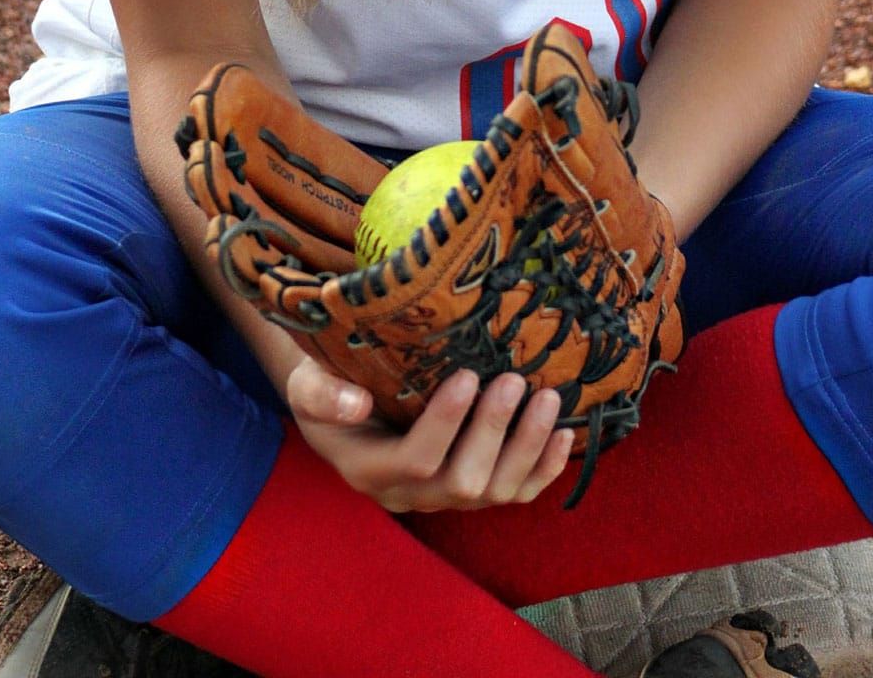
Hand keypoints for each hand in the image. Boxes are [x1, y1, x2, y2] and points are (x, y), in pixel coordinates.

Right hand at [285, 355, 574, 511]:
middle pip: (462, 482)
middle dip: (494, 431)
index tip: (467, 375)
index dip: (445, 423)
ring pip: (495, 492)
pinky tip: (564, 435)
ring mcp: (443, 497)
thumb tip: (353, 403)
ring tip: (548, 398)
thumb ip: (322, 396)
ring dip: (527, 447)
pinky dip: (544, 469)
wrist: (342, 407)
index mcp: (368, 470)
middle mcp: (409, 495)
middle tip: (514, 380)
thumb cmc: (326, 387)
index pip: (413, 460)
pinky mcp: (471, 491)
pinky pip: (514, 494)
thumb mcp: (308, 386)